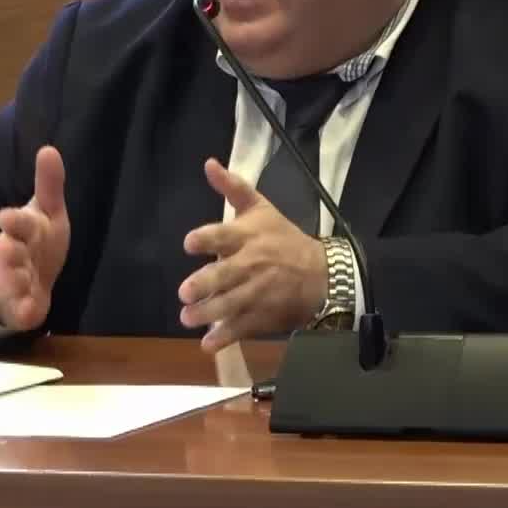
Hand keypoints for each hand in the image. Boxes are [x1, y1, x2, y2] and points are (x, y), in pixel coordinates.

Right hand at [0, 146, 69, 330]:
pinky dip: (25, 310)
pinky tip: (31, 311)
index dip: (13, 221)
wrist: (25, 284)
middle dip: (9, 250)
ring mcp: (16, 283)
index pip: (18, 223)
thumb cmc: (37, 242)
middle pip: (9, 253)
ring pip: (11, 281)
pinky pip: (22, 311)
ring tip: (21, 279)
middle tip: (9, 246)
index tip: (5, 217)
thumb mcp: (46, 213)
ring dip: (14, 279)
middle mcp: (15, 256)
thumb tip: (49, 148)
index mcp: (23, 230)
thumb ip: (49, 184)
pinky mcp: (21, 308)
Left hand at [178, 157, 327, 352]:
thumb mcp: (261, 209)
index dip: (207, 238)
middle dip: (206, 284)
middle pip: (227, 274)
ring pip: (231, 304)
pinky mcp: (263, 315)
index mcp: (249, 236)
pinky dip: (226, 338)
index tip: (189, 243)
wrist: (323, 274)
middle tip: (184, 292)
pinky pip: (242, 328)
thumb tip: (208, 163)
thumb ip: (233, 188)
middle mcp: (252, 264)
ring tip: (187, 318)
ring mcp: (257, 292)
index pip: (226, 235)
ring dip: (209, 313)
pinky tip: (208, 345)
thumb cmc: (284, 239)